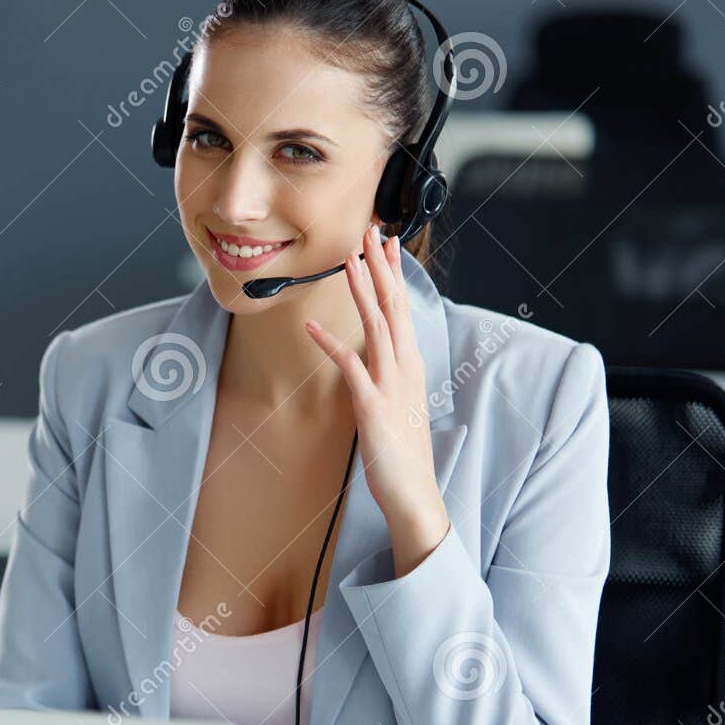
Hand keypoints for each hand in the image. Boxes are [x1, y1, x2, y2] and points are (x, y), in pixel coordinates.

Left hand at [305, 223, 449, 571]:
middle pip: (394, 307)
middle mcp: (405, 368)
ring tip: (348, 260)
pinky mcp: (373, 406)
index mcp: (411, 366)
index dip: (393, 275)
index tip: (386, 244)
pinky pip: (349, 367)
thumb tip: (374, 358)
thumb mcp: (396, 406)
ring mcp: (391, 385)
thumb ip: (387, 378)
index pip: (403, 309)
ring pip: (377, 326)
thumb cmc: (402, 454)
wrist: (413, 494)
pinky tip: (311, 326)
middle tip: (371, 230)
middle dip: (381, 267)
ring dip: (361, 290)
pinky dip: (330, 344)